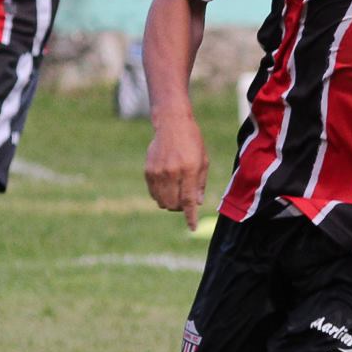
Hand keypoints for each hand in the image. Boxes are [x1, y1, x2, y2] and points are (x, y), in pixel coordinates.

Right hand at [144, 112, 208, 229]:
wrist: (172, 124)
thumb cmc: (192, 142)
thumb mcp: (203, 161)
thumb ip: (200, 184)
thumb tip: (197, 203)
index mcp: (188, 170)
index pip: (188, 200)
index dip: (190, 216)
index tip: (192, 227)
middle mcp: (172, 172)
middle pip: (173, 204)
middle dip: (180, 208)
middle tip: (185, 201)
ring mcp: (158, 172)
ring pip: (162, 201)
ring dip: (170, 203)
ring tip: (176, 192)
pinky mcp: (148, 171)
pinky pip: (153, 194)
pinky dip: (160, 196)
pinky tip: (167, 186)